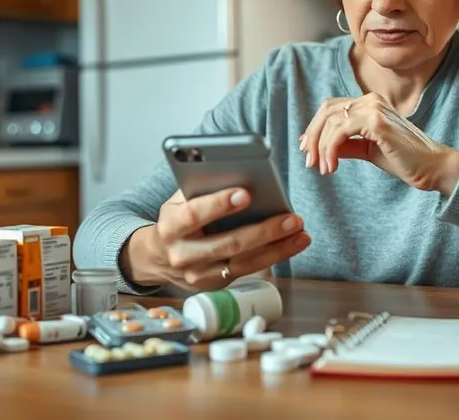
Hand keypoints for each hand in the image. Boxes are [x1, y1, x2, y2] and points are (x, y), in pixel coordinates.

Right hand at [123, 187, 310, 291]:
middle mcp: (182, 254)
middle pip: (227, 244)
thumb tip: (241, 174)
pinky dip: (273, 256)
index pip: (194, 215)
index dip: (220, 204)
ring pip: (243, 262)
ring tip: (300, 232)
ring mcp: (198, 275)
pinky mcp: (214, 284)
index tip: (247, 193)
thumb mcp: (180, 199)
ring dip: (277, 248)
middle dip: (263, 231)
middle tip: (292, 218)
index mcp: (170, 226)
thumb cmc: (178, 218)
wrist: (158, 255)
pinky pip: (248, 271)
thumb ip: (203, 188)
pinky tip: (292, 243)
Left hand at [299, 93, 458, 193]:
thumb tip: (320, 148)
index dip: (315, 127)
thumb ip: (346, 145)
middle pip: (326, 111)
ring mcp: (374, 108)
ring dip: (321, 148)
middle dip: (313, 137)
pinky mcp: (377, 121)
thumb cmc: (404, 160)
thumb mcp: (368, 150)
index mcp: (370, 103)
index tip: (307, 150)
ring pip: (331, 122)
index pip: (331, 108)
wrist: (432, 167)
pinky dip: (330, 150)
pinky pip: (341, 133)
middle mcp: (371, 100)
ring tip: (323, 169)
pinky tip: (332, 167)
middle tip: (309, 162)